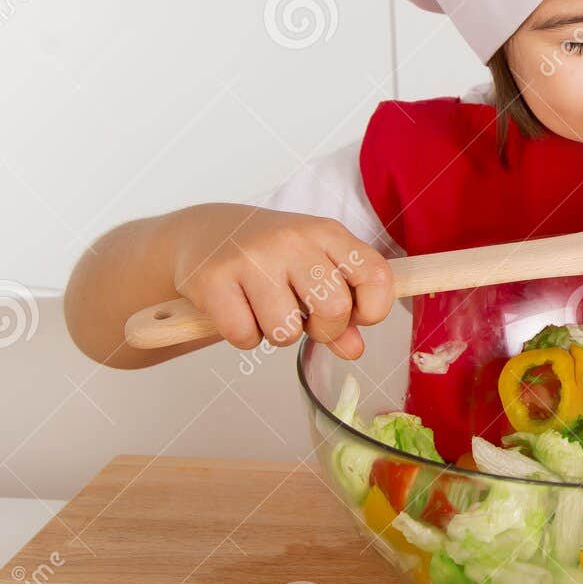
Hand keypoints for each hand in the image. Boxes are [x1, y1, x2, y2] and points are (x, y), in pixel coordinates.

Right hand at [169, 206, 393, 358]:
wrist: (206, 233)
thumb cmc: (273, 258)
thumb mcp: (315, 270)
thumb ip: (344, 310)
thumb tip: (354, 350)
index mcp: (327, 233)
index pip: (376, 276)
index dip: (372, 309)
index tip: (354, 315)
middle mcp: (292, 240)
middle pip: (335, 309)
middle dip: (324, 331)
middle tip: (305, 319)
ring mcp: (252, 257)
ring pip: (285, 331)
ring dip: (279, 334)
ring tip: (267, 309)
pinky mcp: (212, 279)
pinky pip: (244, 336)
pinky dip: (244, 336)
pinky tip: (239, 310)